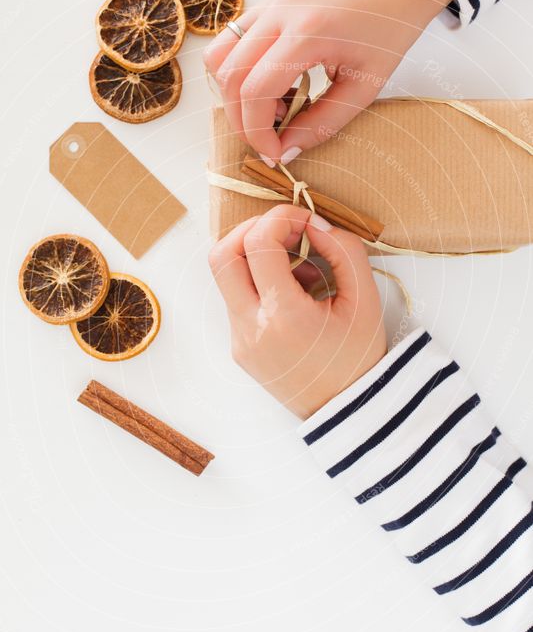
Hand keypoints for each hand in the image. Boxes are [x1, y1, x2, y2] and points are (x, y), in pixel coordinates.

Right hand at [203, 0, 452, 165]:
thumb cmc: (388, 33)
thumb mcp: (363, 89)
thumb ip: (322, 124)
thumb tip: (286, 151)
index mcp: (308, 32)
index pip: (256, 90)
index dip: (257, 132)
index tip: (274, 153)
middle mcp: (280, 13)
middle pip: (230, 77)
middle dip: (242, 120)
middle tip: (268, 141)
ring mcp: (270, 4)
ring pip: (220, 57)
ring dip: (235, 95)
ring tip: (273, 109)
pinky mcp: (268, 4)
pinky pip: (231, 41)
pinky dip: (239, 72)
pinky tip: (272, 85)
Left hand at [208, 205, 386, 418]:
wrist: (348, 412)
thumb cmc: (359, 358)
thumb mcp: (366, 299)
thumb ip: (344, 250)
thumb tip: (313, 223)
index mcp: (284, 316)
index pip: (258, 244)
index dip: (281, 218)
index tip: (305, 221)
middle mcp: (251, 328)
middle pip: (221, 256)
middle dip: (251, 230)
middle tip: (286, 232)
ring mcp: (240, 339)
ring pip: (227, 278)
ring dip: (256, 258)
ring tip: (300, 270)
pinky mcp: (239, 347)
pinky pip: (238, 300)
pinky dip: (261, 284)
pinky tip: (296, 295)